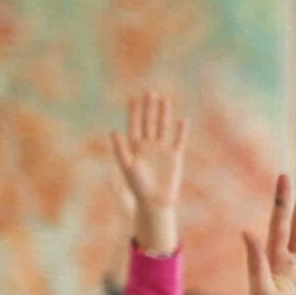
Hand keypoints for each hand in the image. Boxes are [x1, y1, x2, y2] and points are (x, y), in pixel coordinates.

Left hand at [110, 92, 187, 252]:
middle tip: (150, 92)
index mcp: (134, 147)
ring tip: (165, 99)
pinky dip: (180, 131)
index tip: (134, 98)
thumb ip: (120, 149)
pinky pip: (178, 141)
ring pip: (163, 128)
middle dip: (149, 108)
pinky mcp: (175, 157)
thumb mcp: (127, 167)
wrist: (155, 202)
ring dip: (164, 114)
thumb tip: (114, 131)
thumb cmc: (138, 187)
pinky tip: (182, 120)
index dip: (134, 112)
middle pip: (149, 122)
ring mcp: (162, 150)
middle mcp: (148, 146)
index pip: (134, 125)